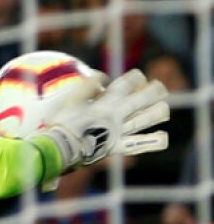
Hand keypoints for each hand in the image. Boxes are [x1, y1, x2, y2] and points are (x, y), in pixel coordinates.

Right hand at [43, 69, 169, 171]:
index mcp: (105, 102)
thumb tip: (102, 76)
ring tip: (163, 109)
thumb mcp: (71, 99)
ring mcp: (120, 131)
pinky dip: (153, 141)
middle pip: (142, 99)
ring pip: (146, 120)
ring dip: (158, 113)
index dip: (135, 77)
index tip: (138, 75)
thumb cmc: (62, 123)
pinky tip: (163, 137)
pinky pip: (140, 145)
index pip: (126, 85)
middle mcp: (117, 115)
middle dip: (154, 91)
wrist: (60, 148)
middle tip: (159, 87)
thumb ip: (88, 85)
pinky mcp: (118, 147)